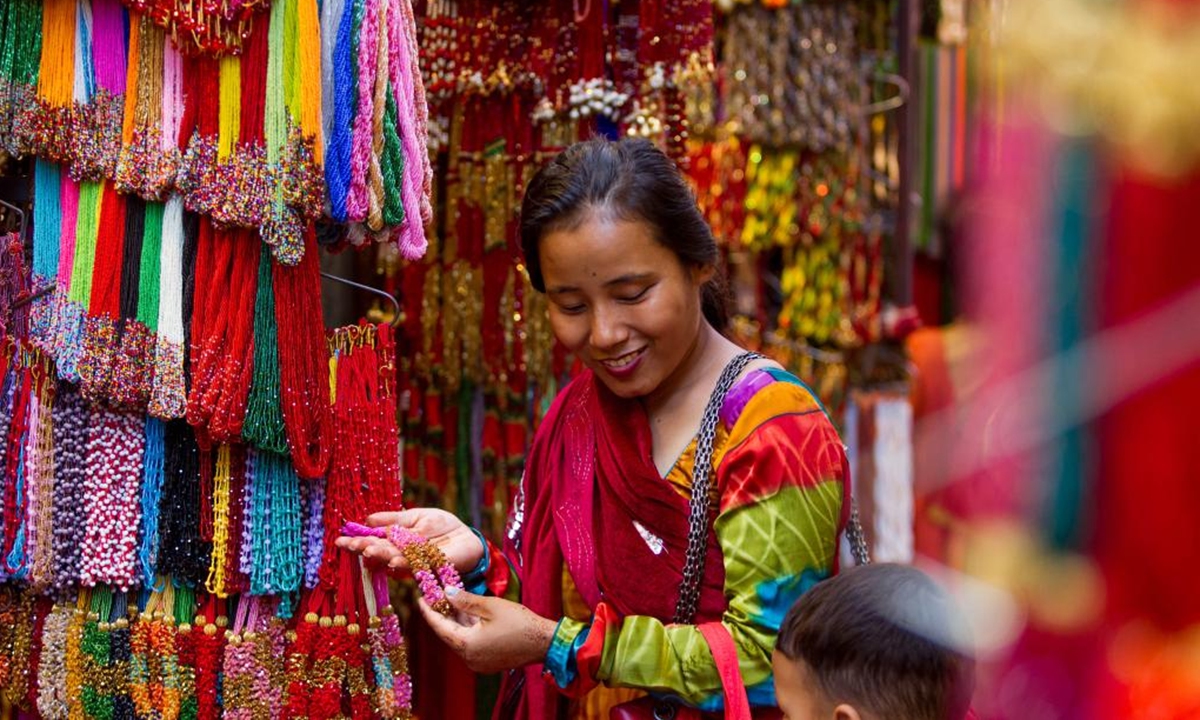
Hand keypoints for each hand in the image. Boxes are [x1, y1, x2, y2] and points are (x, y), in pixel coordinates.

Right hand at [335, 508, 484, 576]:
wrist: (467, 538)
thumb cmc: (441, 527)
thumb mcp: (417, 516)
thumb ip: (394, 518)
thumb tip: (367, 518)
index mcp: (397, 541)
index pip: (374, 540)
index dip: (357, 541)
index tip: (340, 540)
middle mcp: (402, 554)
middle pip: (381, 551)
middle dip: (365, 548)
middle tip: (349, 546)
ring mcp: (415, 562)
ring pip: (395, 558)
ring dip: (382, 555)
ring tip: (369, 550)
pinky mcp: (432, 565)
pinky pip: (417, 564)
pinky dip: (405, 562)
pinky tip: (393, 560)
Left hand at [418, 587, 557, 673]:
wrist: (544, 642)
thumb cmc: (520, 622)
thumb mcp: (491, 606)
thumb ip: (466, 601)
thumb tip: (447, 592)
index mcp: (467, 645)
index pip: (440, 627)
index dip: (429, 611)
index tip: (420, 598)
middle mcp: (469, 658)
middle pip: (449, 634)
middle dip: (443, 615)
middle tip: (435, 597)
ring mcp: (479, 662)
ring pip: (461, 639)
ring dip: (456, 622)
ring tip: (451, 602)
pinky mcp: (488, 662)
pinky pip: (471, 645)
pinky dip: (468, 630)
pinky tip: (468, 615)